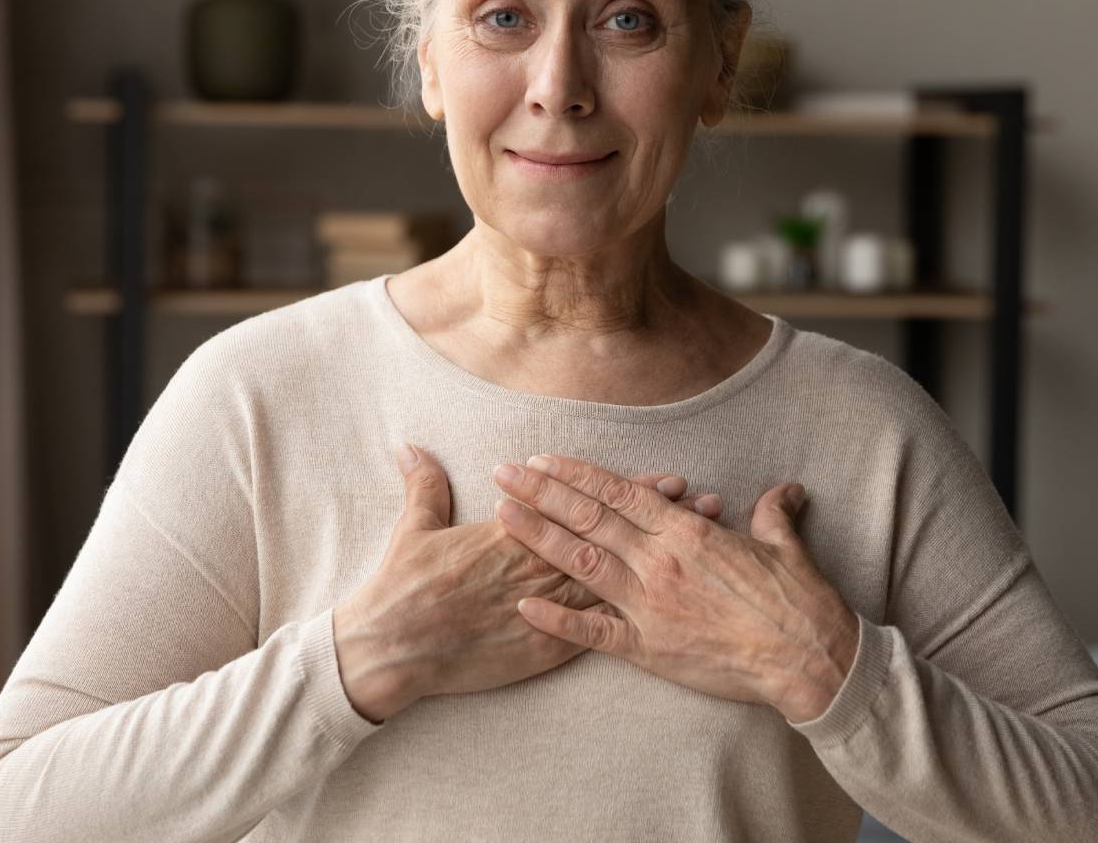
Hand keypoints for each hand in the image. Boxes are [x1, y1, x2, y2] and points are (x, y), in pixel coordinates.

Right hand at [332, 444, 726, 722]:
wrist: (393, 648)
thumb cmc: (400, 588)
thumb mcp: (412, 529)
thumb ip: (422, 486)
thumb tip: (410, 448)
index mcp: (513, 534)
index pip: (585, 507)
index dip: (631, 494)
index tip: (669, 481)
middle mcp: (537, 568)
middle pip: (612, 542)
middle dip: (661, 524)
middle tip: (704, 506)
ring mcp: (543, 611)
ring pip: (614, 584)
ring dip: (658, 568)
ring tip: (702, 554)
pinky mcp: (540, 650)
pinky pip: (592, 634)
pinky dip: (629, 622)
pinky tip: (665, 616)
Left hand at [492, 453, 861, 724]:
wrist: (808, 659)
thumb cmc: (798, 600)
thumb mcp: (783, 544)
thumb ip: (772, 512)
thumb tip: (785, 490)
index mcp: (686, 532)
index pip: (619, 492)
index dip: (576, 474)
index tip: (542, 460)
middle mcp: (659, 561)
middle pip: (589, 518)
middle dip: (541, 493)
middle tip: (503, 473)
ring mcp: (650, 605)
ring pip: (581, 562)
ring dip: (538, 537)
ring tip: (501, 516)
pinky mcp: (650, 648)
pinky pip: (594, 632)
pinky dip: (557, 619)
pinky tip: (524, 605)